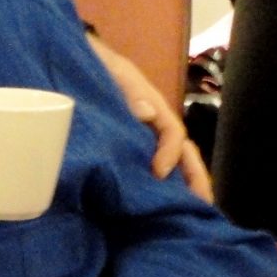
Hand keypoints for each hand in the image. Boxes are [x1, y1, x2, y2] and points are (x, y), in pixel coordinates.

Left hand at [87, 36, 212, 199]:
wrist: (74, 64)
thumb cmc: (99, 66)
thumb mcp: (115, 72)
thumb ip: (129, 89)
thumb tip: (146, 112)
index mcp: (154, 108)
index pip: (173, 133)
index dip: (170, 152)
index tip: (158, 172)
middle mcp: (154, 126)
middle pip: (184, 153)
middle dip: (195, 178)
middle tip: (202, 206)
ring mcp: (144, 138)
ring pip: (172, 163)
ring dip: (182, 186)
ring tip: (187, 212)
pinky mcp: (127, 149)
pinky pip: (147, 168)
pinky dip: (158, 187)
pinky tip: (156, 207)